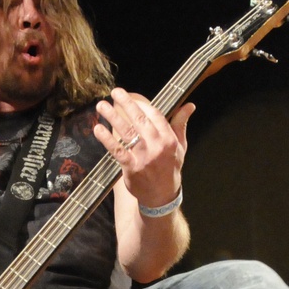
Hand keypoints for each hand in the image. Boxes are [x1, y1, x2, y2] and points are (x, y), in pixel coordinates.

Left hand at [94, 89, 193, 209]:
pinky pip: (117, 150)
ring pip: (126, 132)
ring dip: (112, 117)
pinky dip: (107, 139)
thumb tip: (190, 106)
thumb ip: (181, 124)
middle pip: (139, 120)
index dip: (142, 105)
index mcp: (169, 139)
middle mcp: (157, 146)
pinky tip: (98, 129)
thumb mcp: (180, 147)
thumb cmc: (170, 168)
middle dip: (126, 103)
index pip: (155, 115)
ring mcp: (143, 157)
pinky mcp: (131, 167)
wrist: (162, 197)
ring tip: (101, 106)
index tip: (132, 96)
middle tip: (115, 92)